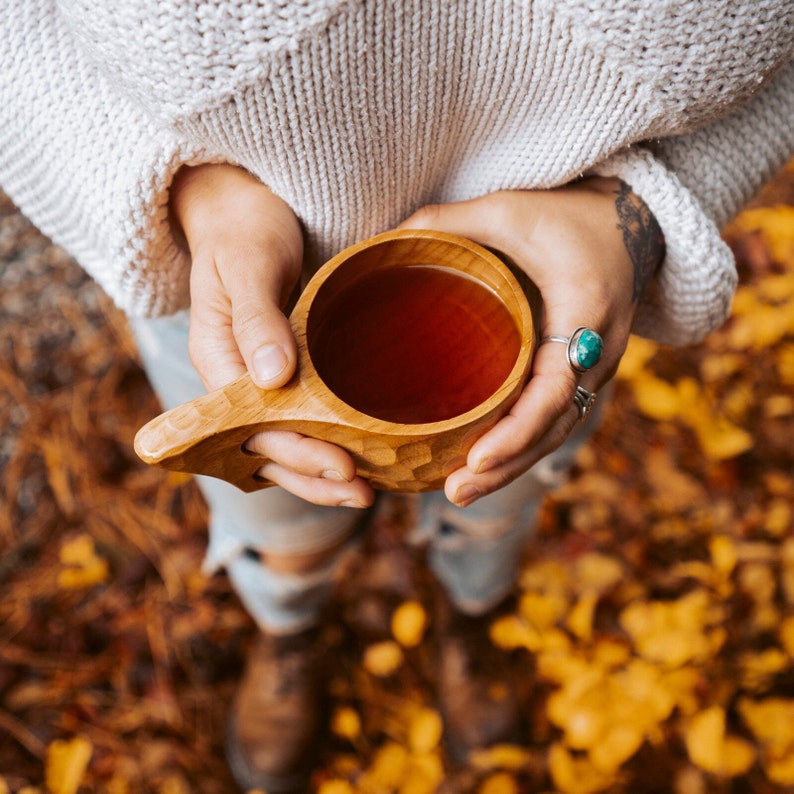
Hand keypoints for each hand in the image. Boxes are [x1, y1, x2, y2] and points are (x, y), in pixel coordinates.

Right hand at [169, 163, 374, 506]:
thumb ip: (256, 319)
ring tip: (364, 493)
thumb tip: (272, 379)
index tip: (340, 466)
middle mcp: (233, 381)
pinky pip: (296, 423)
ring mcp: (255, 383)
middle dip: (312, 475)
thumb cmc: (244, 231)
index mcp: (217, 359)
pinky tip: (357, 461)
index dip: (296, 450)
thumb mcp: (247, 264)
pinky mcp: (280, 378)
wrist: (244, 213)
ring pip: (280, 446)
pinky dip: (322, 447)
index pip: (252, 424)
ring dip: (318, 475)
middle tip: (362, 492)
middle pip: (266, 447)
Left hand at [398, 178, 663, 506]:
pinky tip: (484, 464)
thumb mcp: (508, 209)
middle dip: (508, 466)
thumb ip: (448, 224)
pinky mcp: (581, 373)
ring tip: (459, 492)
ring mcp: (594, 368)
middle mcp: (598, 351)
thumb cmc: (566, 214)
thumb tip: (381, 245)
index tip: (477, 457)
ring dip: (511, 467)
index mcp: (584, 311)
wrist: (629, 224)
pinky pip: (553, 419)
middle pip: (554, 426)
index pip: (554, 388)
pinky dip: (520, 446)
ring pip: (555, 432)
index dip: (518, 429)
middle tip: (455, 492)